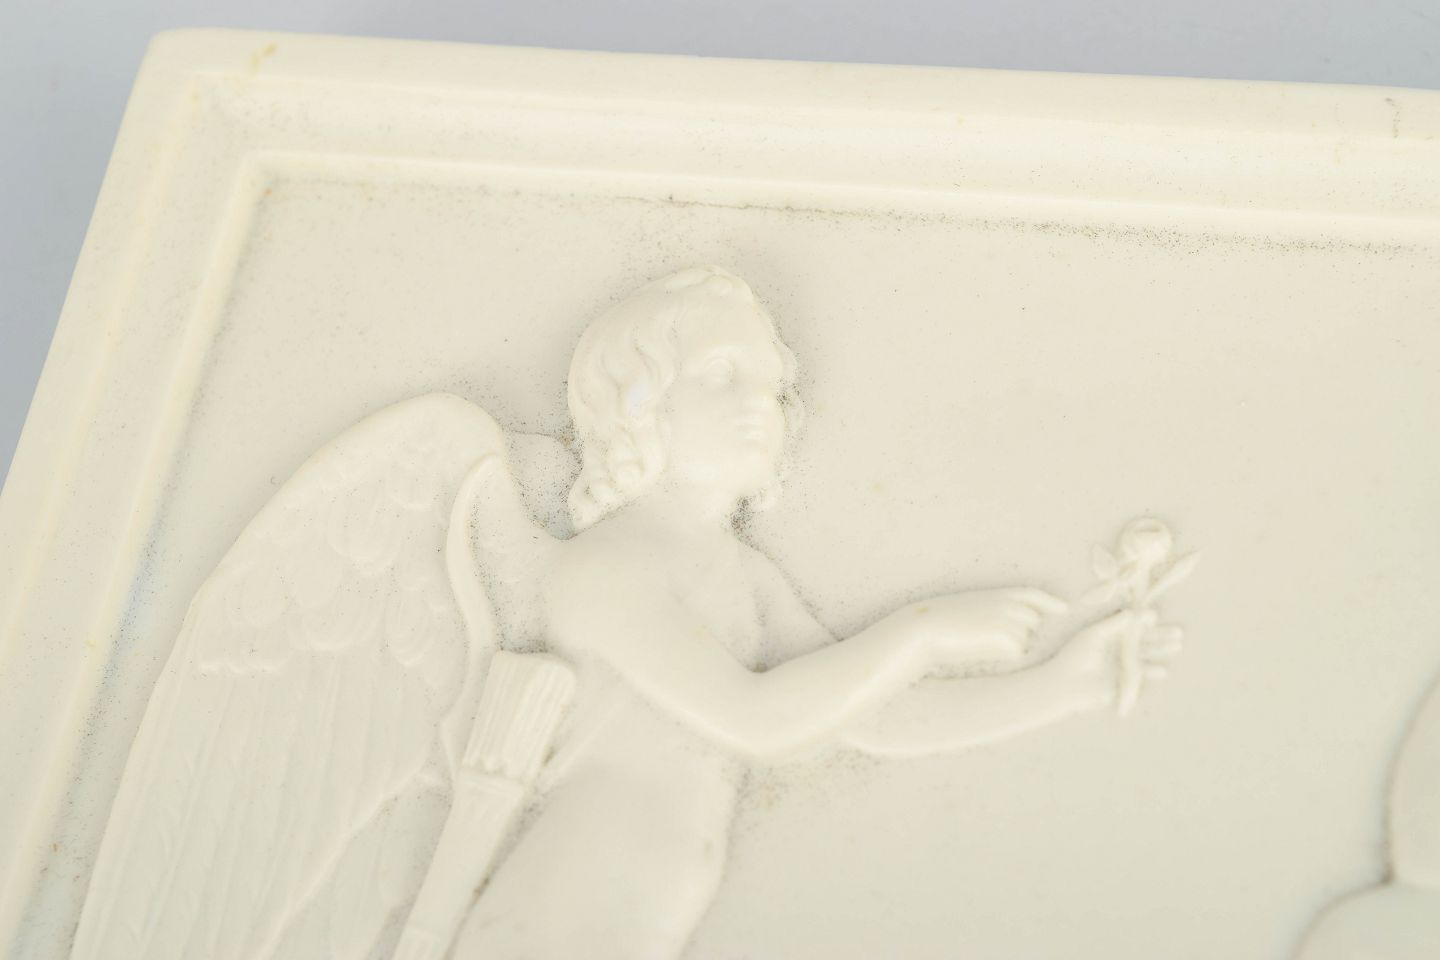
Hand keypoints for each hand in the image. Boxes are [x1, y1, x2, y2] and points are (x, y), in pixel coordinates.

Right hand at [918, 587, 1067, 672]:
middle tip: (986, 635)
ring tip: (978, 640)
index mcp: (998, 592)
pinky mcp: (1007, 637)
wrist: (927, 628)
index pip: (1033, 594)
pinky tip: (981, 650)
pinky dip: (1002, 655)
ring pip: (1024, 640)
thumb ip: (996, 608)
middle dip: (1019, 631)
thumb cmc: (943, 620)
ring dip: (1007, 646)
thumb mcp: (972, 605)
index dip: (1050, 601)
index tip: (1064, 608)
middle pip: (1033, 622)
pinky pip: (1016, 652)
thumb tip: (1017, 621)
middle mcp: (1009, 603)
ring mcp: (1010, 619)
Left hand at [1054, 608, 1182, 713]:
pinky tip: (1163, 669)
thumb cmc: (1076, 656)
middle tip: (1177, 632)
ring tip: (1177, 646)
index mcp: (1108, 634)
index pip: (1130, 624)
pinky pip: (1141, 674)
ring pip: (1146, 654)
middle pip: (1143, 639)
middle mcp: (1117, 647)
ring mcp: (1121, 663)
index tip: (1155, 616)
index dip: (1143, 620)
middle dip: (1160, 635)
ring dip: (1161, 650)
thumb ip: (1113, 624)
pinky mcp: (1123, 680)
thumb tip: (1133, 612)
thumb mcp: (1094, 635)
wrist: (1068, 685)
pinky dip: (1152, 671)